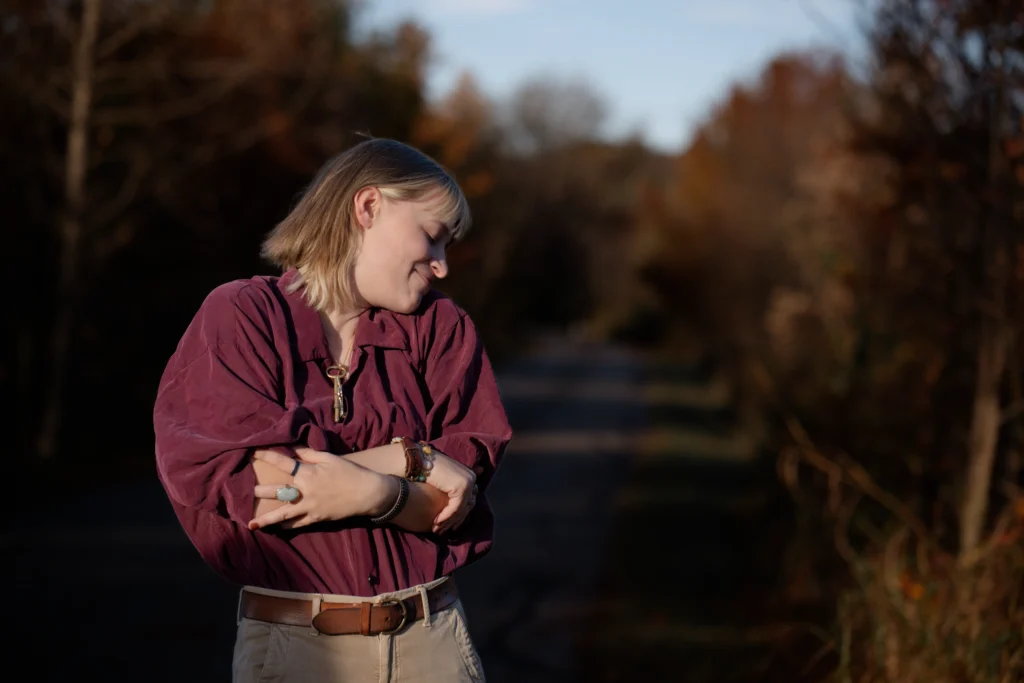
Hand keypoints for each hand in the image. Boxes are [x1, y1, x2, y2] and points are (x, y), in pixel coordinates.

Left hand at [248, 447, 390, 530]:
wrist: (367, 493)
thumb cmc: (349, 473)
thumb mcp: (330, 458)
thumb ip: (309, 454)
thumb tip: (294, 448)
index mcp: (308, 473)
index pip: (284, 463)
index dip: (268, 457)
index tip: (253, 453)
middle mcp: (305, 491)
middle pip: (277, 491)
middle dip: (260, 491)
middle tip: (245, 491)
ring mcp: (309, 507)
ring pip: (283, 514)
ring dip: (266, 519)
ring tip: (251, 524)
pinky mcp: (316, 518)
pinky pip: (297, 524)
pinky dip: (286, 526)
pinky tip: (276, 528)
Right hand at [423, 448, 478, 534]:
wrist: (418, 461)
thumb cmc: (426, 470)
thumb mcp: (442, 480)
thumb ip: (451, 488)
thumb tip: (460, 495)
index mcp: (469, 475)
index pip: (468, 500)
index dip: (458, 514)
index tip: (448, 525)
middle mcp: (471, 478)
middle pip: (466, 506)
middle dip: (454, 521)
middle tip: (443, 531)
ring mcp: (468, 482)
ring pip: (460, 509)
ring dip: (448, 521)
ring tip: (437, 529)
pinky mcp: (461, 487)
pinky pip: (455, 508)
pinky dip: (446, 517)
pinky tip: (436, 522)